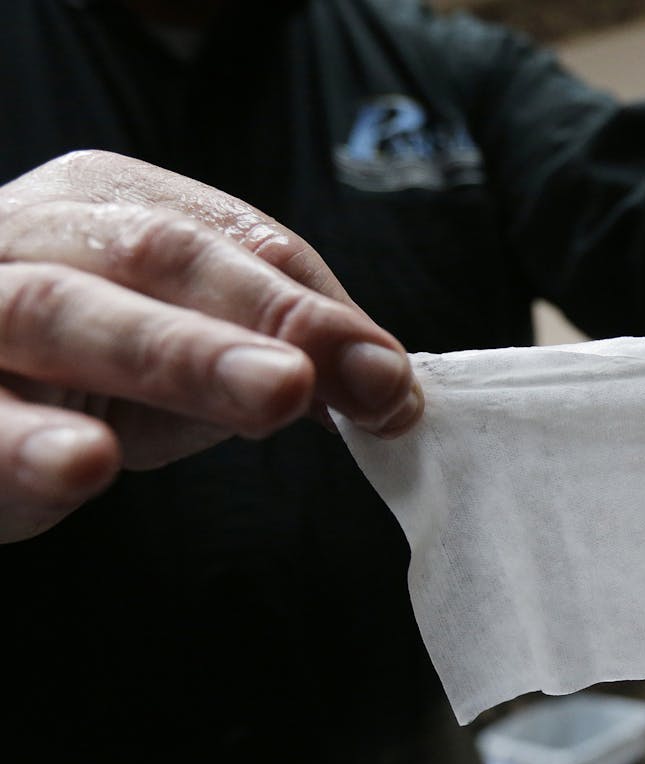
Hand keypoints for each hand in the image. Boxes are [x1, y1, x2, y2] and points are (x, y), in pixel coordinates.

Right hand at [0, 150, 422, 541]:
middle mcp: (32, 234)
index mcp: (108, 203)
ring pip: (59, 312)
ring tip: (273, 391)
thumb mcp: (182, 352)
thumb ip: (275, 357)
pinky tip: (83, 463)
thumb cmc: (72, 367)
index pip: (234, 240)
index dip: (320, 310)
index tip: (392, 380)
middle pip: (156, 255)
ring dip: (175, 353)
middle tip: (338, 374)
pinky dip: (29, 444)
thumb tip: (387, 389)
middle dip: (264, 314)